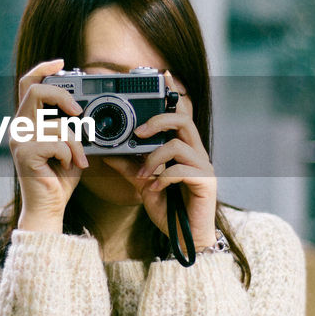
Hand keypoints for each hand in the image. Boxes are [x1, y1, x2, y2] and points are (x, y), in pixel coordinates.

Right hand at [12, 59, 89, 233]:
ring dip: (75, 143)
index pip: (27, 84)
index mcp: (28, 121)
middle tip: (79, 113)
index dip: (42, 68)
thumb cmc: (60, 179)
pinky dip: (68, 155)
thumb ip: (71, 126)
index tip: (61, 62)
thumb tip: (84, 111)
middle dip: (61, 96)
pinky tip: (65, 167)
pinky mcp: (24, 154)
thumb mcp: (70, 146)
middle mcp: (19, 127)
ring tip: (78, 160)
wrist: (49, 208)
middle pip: (34, 90)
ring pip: (55, 124)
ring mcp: (18, 140)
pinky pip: (55, 143)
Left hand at [130, 85, 216, 251]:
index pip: (180, 114)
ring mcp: (203, 166)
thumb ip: (129, 167)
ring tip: (142, 176)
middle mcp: (196, 153)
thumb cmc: (169, 211)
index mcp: (183, 149)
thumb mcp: (142, 185)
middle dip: (158, 120)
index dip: (173, 94)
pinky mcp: (206, 181)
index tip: (162, 75)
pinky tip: (153, 190)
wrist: (185, 240)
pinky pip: (181, 168)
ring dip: (154, 159)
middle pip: (182, 120)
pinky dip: (162, 178)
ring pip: (178, 144)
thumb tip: (107, 153)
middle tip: (138, 133)